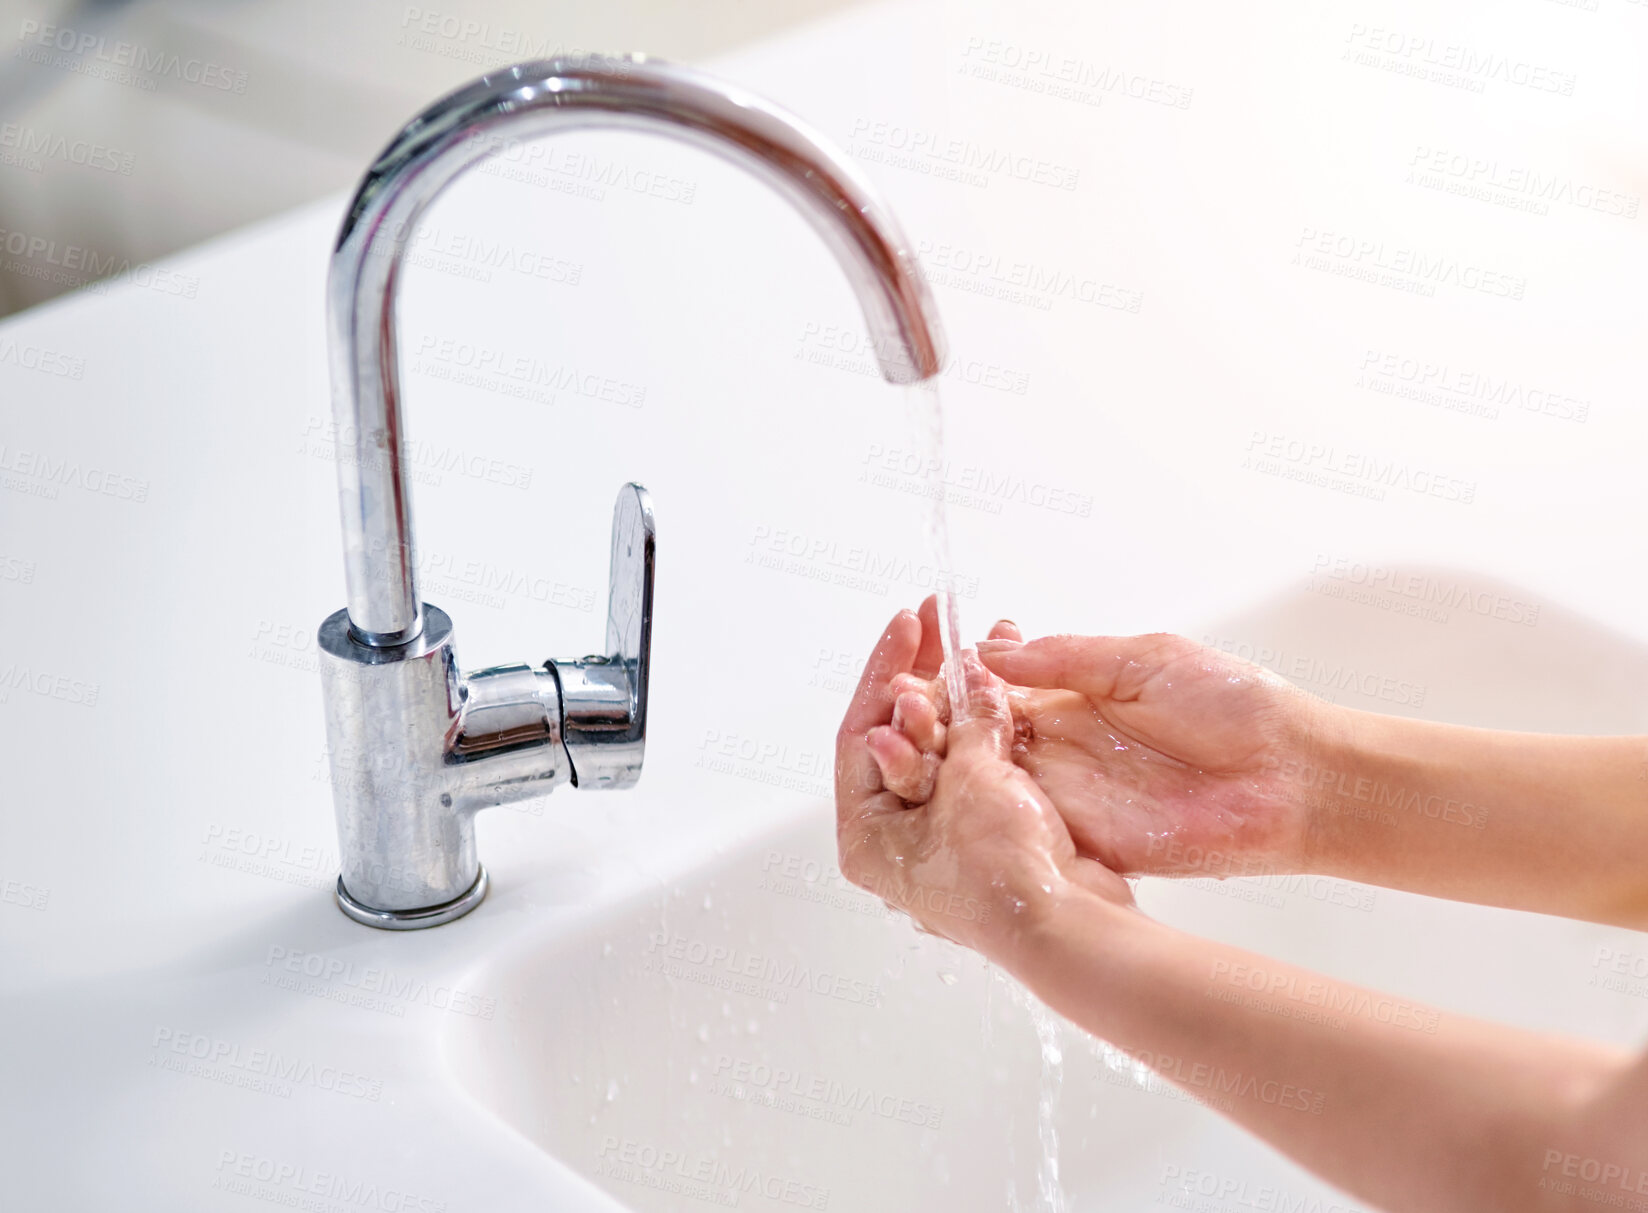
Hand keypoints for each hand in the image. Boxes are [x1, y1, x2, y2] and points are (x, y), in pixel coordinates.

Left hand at [834, 608, 1131, 964]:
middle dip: (923, 675)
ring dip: (959, 697)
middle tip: (936, 618)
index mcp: (867, 833)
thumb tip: (970, 675)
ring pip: (943, 748)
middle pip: (900, 736)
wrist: (1069, 923)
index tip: (908, 623)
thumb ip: (967, 719)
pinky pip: (978, 767)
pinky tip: (1000, 684)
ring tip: (975, 646)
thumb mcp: (974, 778)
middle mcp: (897, 836)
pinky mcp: (987, 833)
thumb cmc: (1004, 874)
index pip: (860, 732)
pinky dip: (988, 728)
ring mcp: (943, 835)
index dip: (885, 670)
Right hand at [875, 603, 1329, 878]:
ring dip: (946, 767)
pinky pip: (1022, 828)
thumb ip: (1065, 658)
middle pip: (978, 736)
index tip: (915, 659)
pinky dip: (984, 815)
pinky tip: (946, 797)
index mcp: (1074, 696)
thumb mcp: (1142, 659)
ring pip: (989, 782)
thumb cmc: (1234, 705)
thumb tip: (993, 648)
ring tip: (905, 746)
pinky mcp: (1083, 839)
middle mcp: (1062, 746)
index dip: (955, 676)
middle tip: (897, 708)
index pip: (995, 685)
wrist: (1294, 777)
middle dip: (934, 721)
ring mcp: (1069, 794)